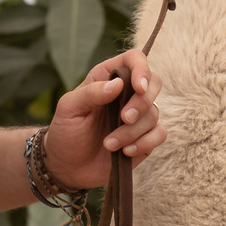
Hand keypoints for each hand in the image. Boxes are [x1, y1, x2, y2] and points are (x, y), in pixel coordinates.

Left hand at [43, 48, 165, 190]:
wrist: (68, 167)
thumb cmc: (66, 132)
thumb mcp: (69, 109)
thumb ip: (91, 93)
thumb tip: (118, 84)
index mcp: (107, 78)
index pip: (134, 59)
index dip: (141, 69)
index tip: (138, 88)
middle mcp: (126, 94)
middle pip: (154, 82)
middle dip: (142, 102)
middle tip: (124, 118)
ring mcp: (137, 116)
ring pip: (153, 113)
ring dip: (132, 132)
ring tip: (109, 144)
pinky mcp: (144, 137)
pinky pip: (159, 134)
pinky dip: (145, 143)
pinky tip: (125, 152)